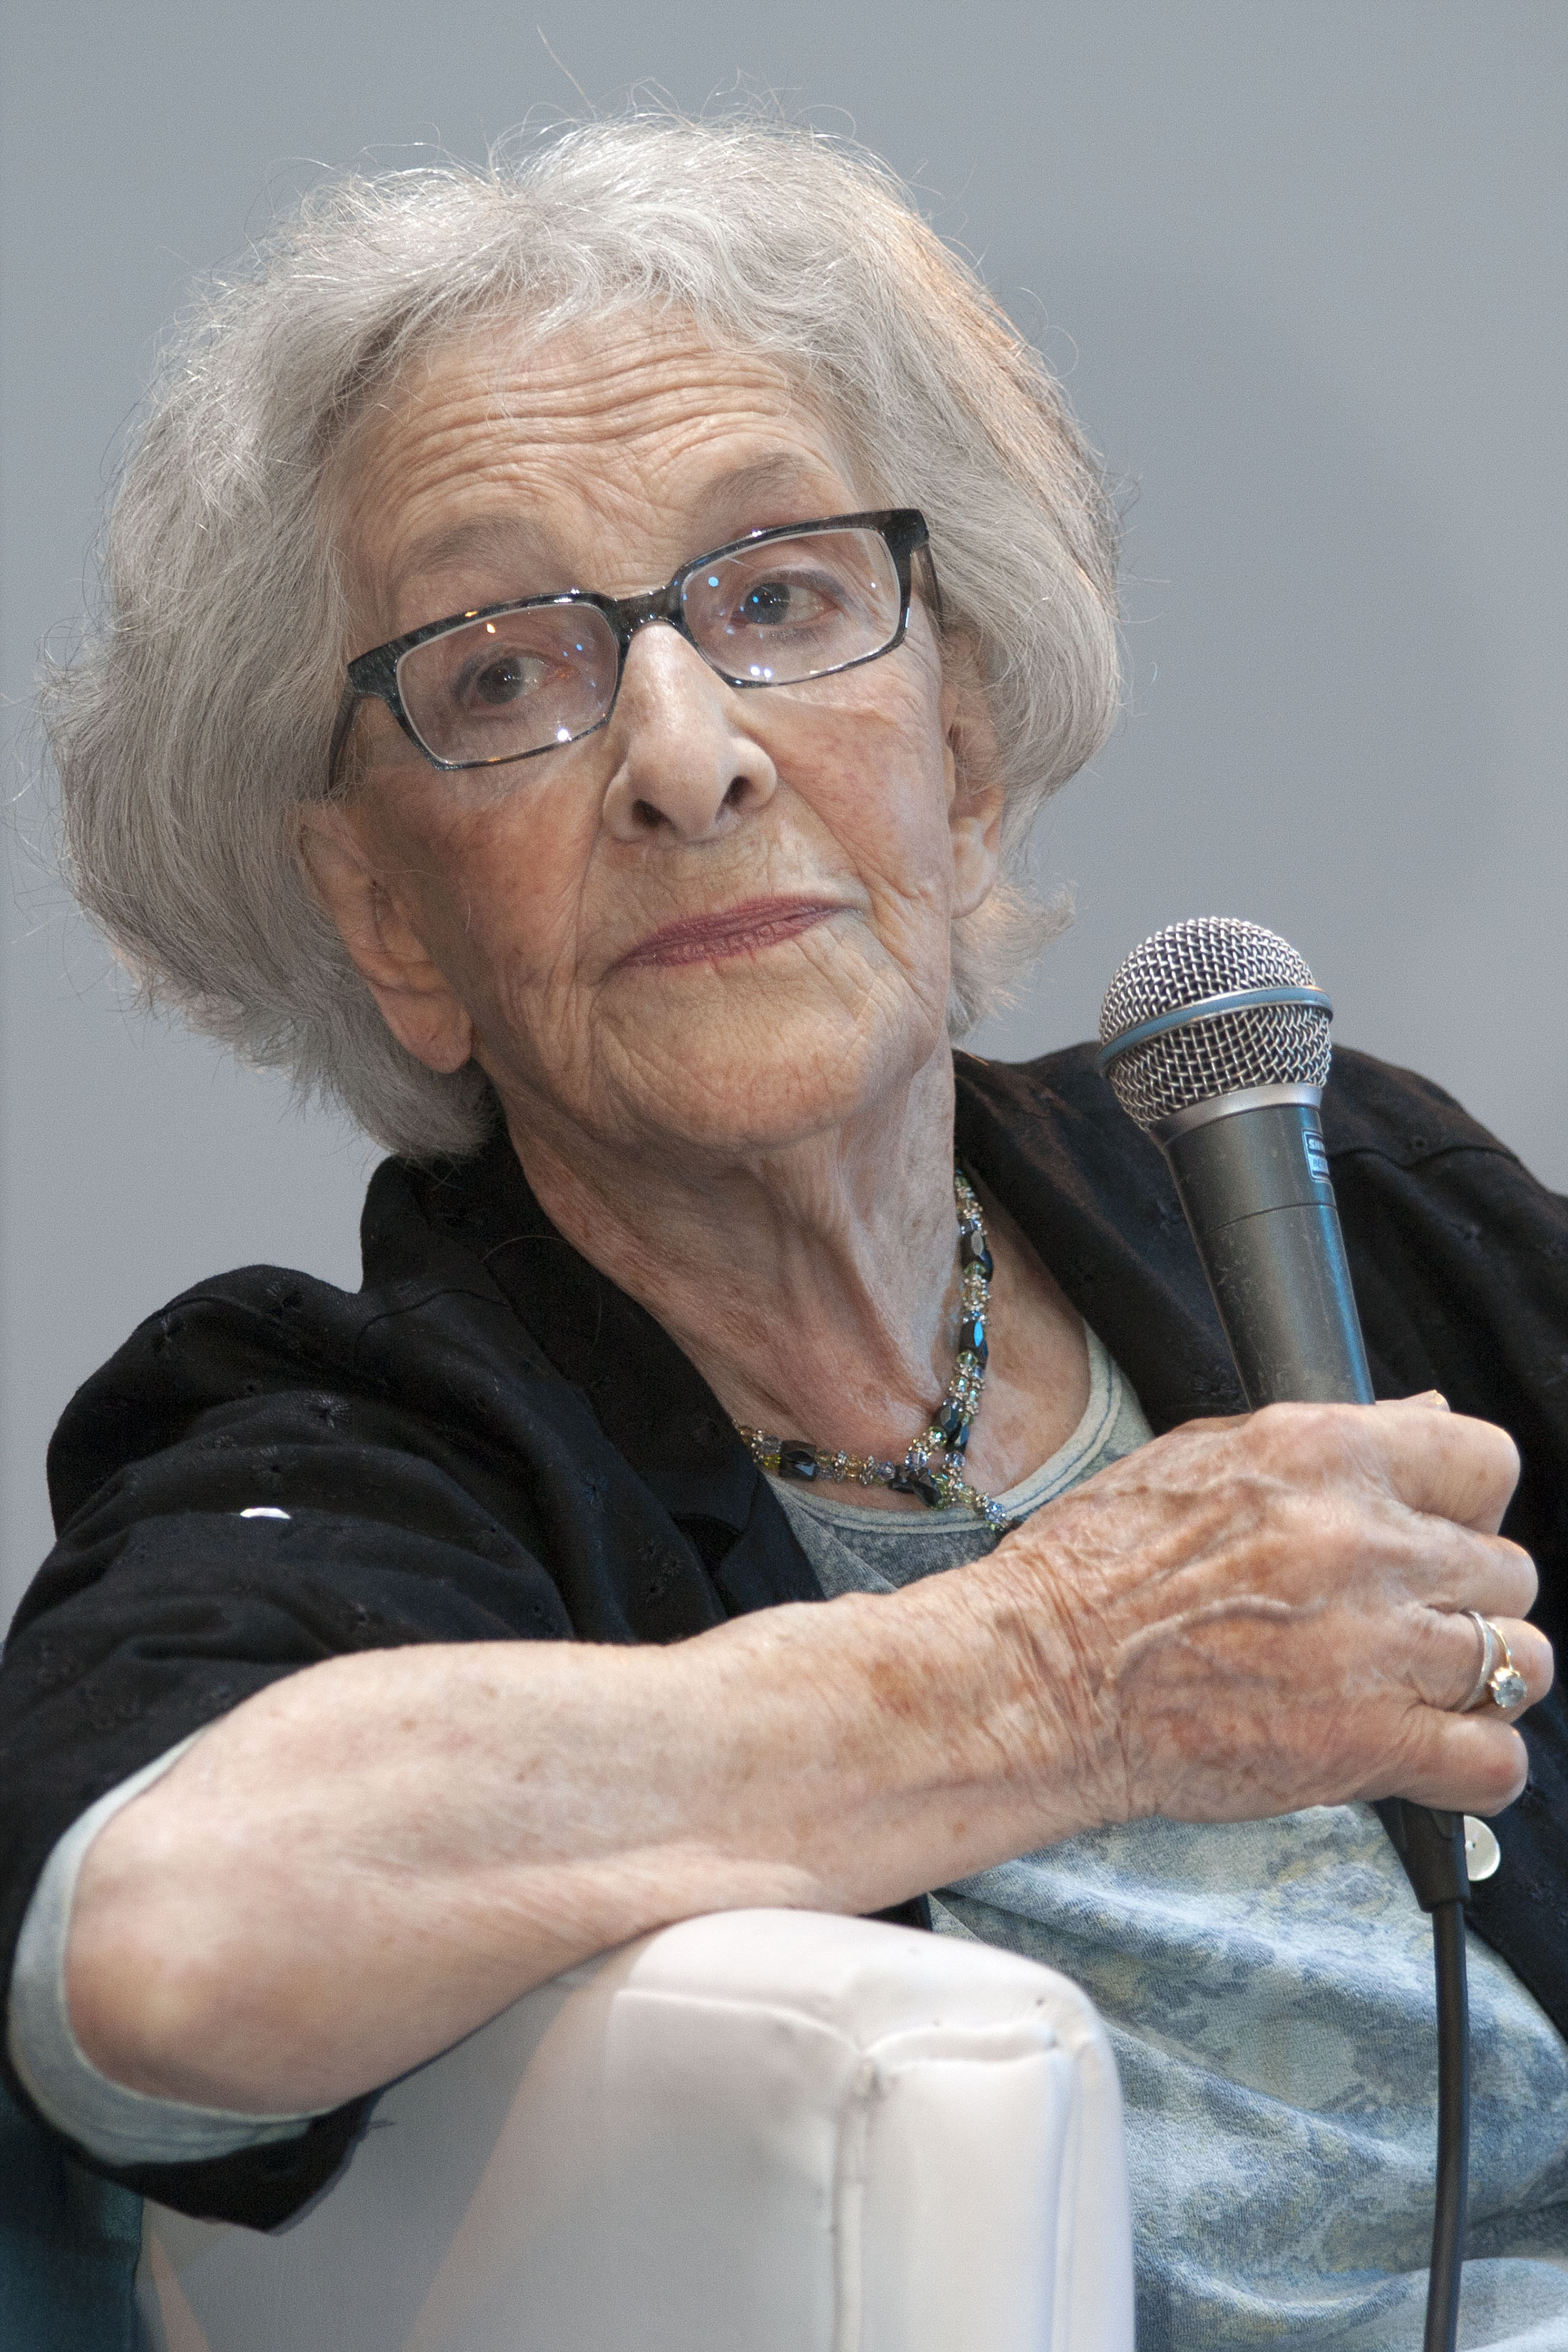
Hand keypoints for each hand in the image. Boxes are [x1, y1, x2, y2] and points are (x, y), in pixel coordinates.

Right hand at [976, 1396, 1551, 1827]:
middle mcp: (1361, 1541)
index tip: (1434, 1537)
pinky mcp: (1367, 1745)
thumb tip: (1424, 1413)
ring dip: (1475, 1680)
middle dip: (1460, 1600)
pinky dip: (1474, 1767)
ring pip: (1519, 1661)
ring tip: (1416, 1690)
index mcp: (1321, 1455)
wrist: (1036, 1681)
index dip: (1466, 1506)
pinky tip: (1425, 1758)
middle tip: (1398, 1624)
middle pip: (1506, 1569)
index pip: (1484, 1460)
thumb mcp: (1202, 1458)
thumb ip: (1328, 1440)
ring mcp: (1372, 1647)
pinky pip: (1496, 1761)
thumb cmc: (1094, 1573)